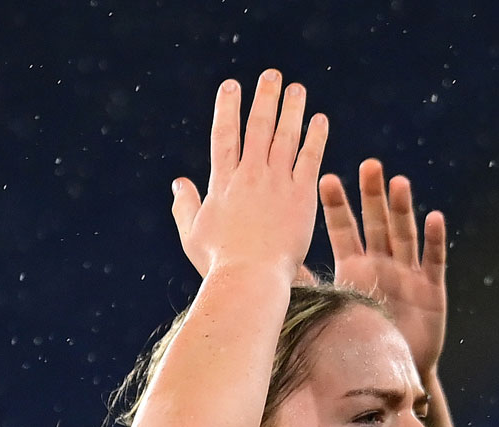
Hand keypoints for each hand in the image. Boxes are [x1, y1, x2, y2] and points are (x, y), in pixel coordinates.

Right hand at [170, 70, 328, 280]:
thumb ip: (184, 205)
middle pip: (258, 126)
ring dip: (292, 109)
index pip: (225, 135)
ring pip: (286, 136)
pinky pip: (310, 158)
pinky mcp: (301, 196)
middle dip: (264, 97)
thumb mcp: (191, 234)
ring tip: (297, 89)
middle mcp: (250, 175)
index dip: (228, 108)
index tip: (231, 86)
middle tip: (271, 76)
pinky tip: (320, 119)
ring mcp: (277, 183)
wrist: (250, 279)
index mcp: (222, 182)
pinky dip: (315, 137)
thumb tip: (178, 183)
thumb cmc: (219, 263)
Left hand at [320, 159, 446, 370]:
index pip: (343, 230)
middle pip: (376, 222)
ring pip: (404, 235)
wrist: (390, 374)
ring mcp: (407, 274)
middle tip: (368, 165)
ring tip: (398, 182)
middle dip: (372, 195)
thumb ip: (307, 289)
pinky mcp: (431, 290)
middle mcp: (380, 264)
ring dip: (402, 209)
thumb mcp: (330, 313)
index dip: (337, 206)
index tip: (325, 178)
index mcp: (353, 267)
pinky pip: (433, 261)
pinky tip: (434, 216)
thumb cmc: (355, 342)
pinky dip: (434, 239)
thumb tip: (270, 271)